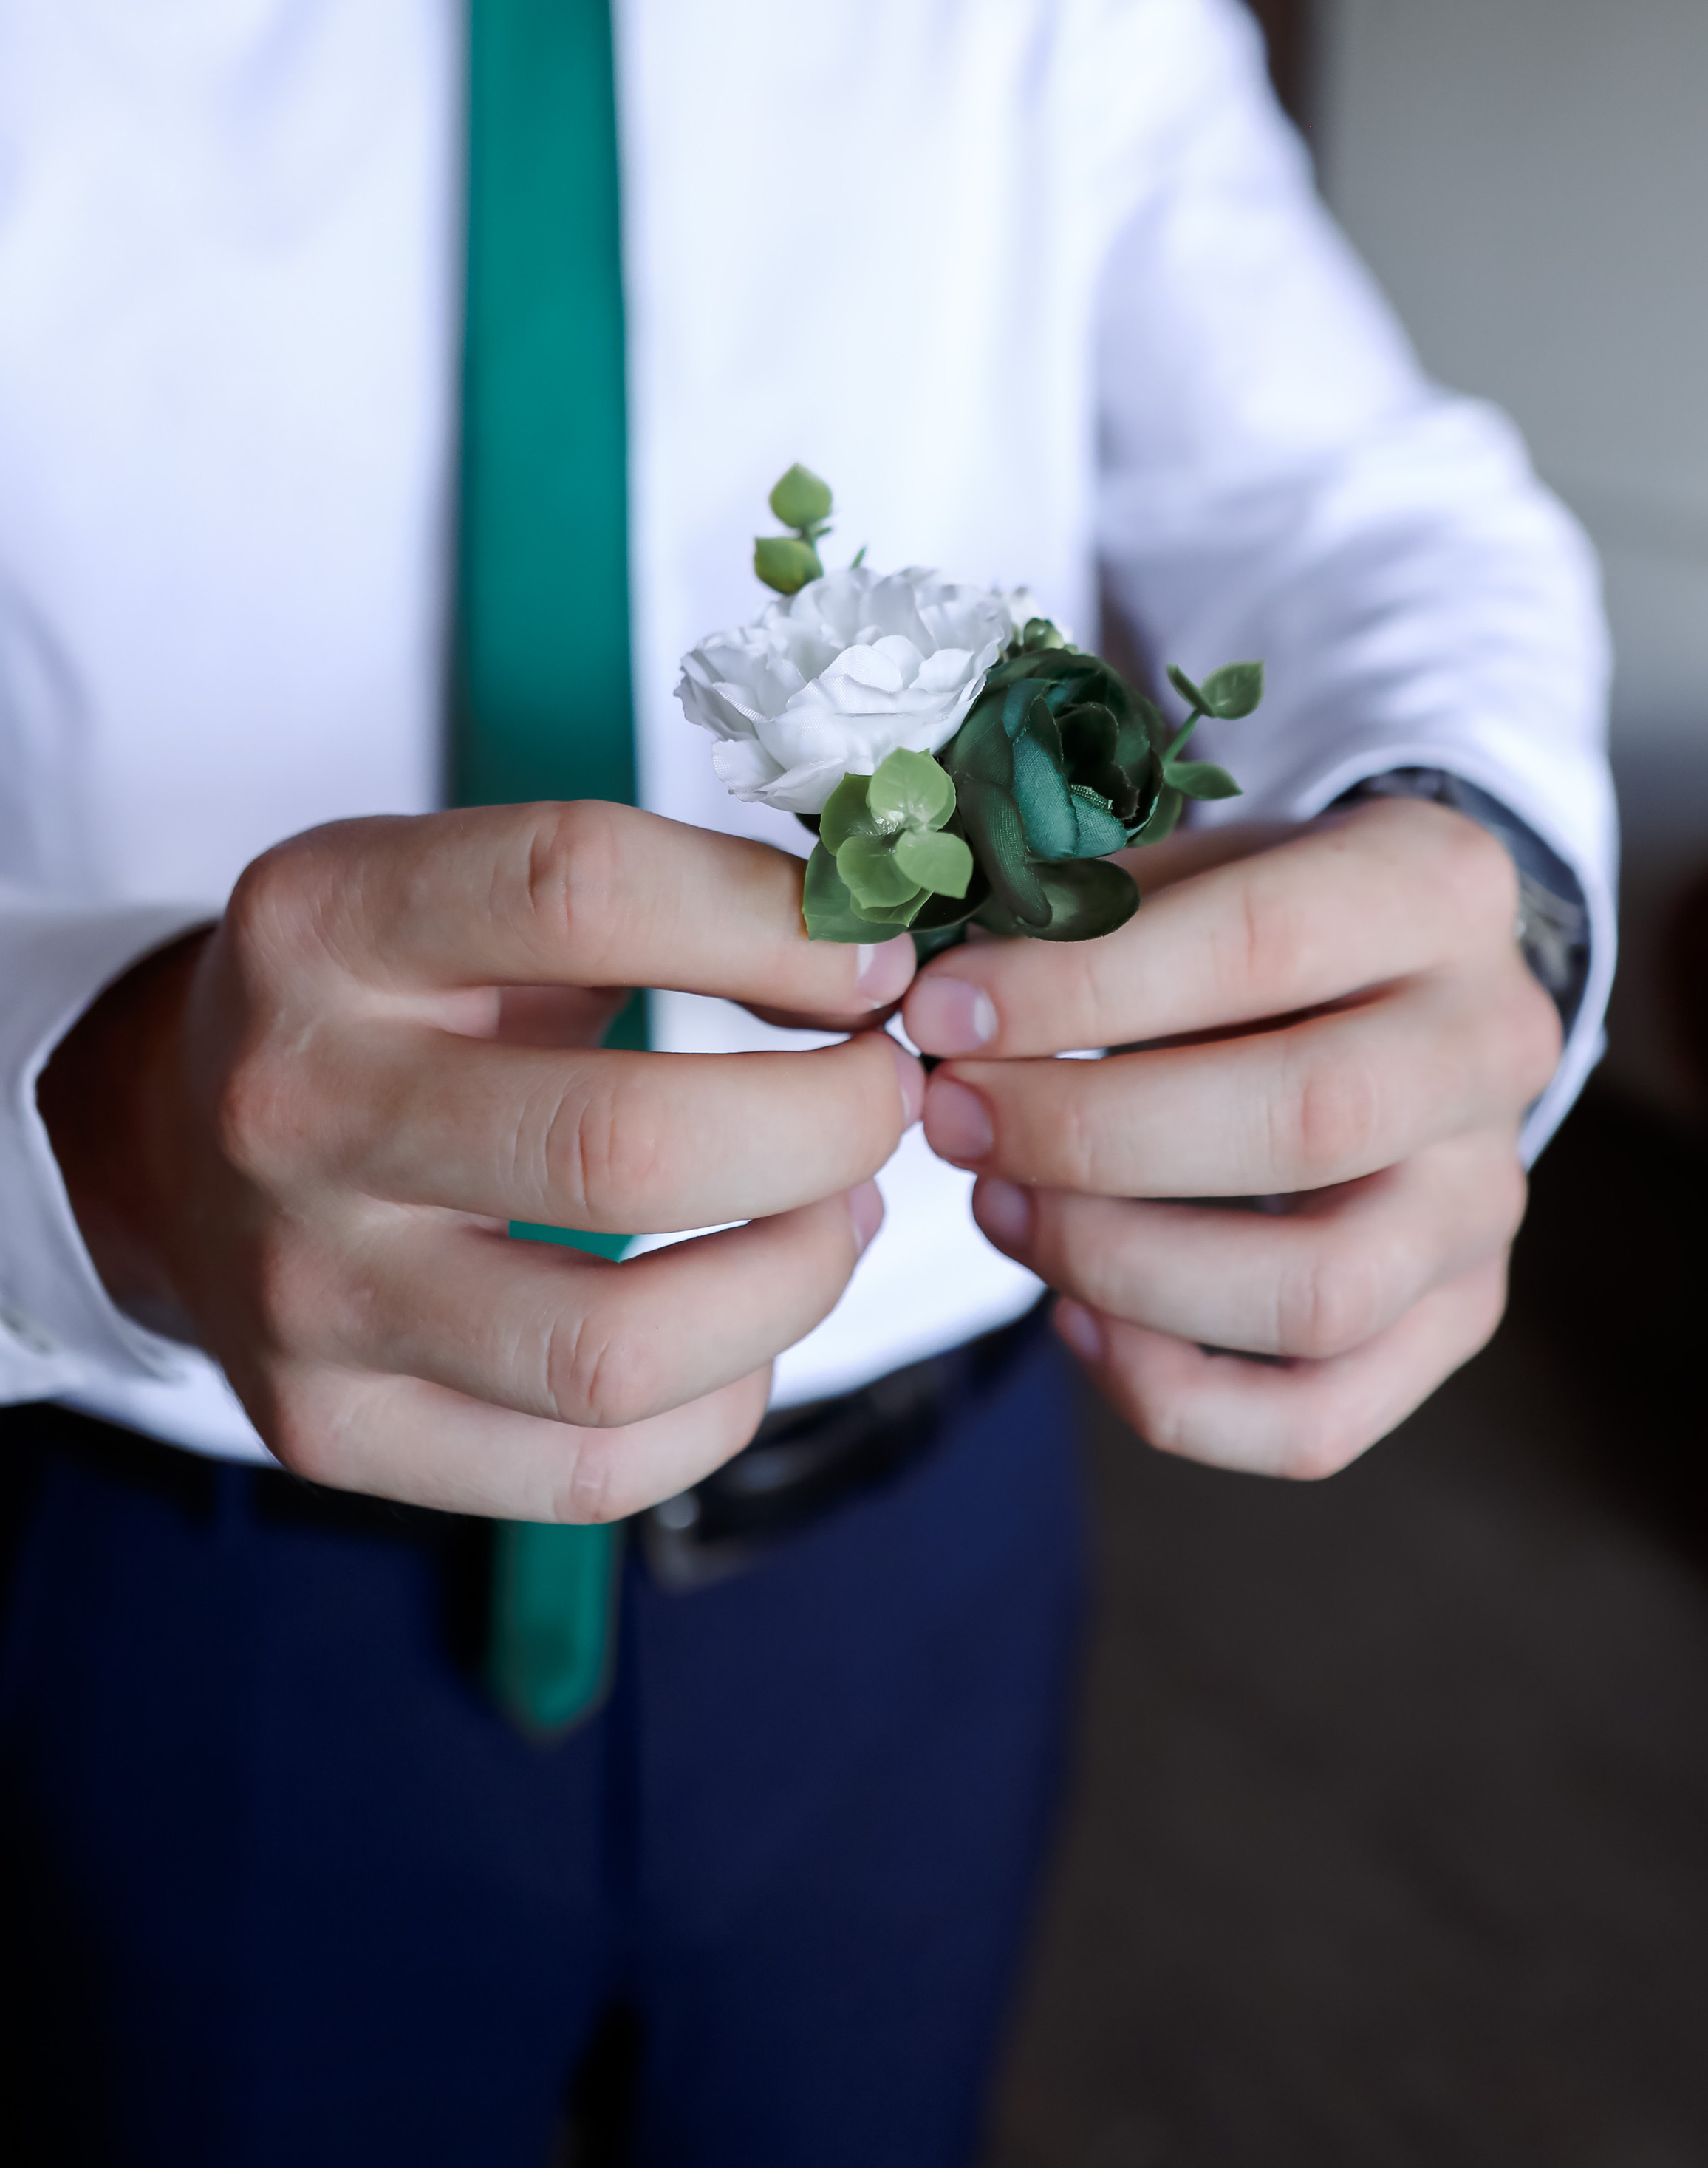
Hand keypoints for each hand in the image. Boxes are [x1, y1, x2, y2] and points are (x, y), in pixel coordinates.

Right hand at [38, 804, 920, 1518]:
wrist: (173, 1140)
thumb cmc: (388, 997)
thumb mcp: (470, 887)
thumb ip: (662, 896)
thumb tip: (878, 954)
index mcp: (326, 919)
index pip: (582, 889)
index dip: (776, 922)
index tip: (877, 956)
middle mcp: (295, 1107)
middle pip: (625, 1146)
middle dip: (826, 1123)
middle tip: (883, 1096)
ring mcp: (303, 1288)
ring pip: (616, 1348)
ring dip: (794, 1279)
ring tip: (837, 1212)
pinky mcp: (329, 1429)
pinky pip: (586, 1471)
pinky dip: (722, 1403)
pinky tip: (746, 1327)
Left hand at [903, 797, 1561, 1476]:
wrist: (1385, 986)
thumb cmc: (1251, 919)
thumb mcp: (1185, 864)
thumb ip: (1080, 915)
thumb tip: (942, 1001)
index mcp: (1436, 886)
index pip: (1259, 943)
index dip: (1080, 988)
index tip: (943, 1014)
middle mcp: (1494, 1043)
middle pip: (1307, 1123)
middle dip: (1090, 1135)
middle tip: (956, 1118)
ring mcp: (1488, 1197)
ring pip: (1322, 1291)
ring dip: (1122, 1268)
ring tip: (1000, 1206)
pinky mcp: (1459, 1314)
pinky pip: (1320, 1418)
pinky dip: (1175, 1398)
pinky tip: (1075, 1320)